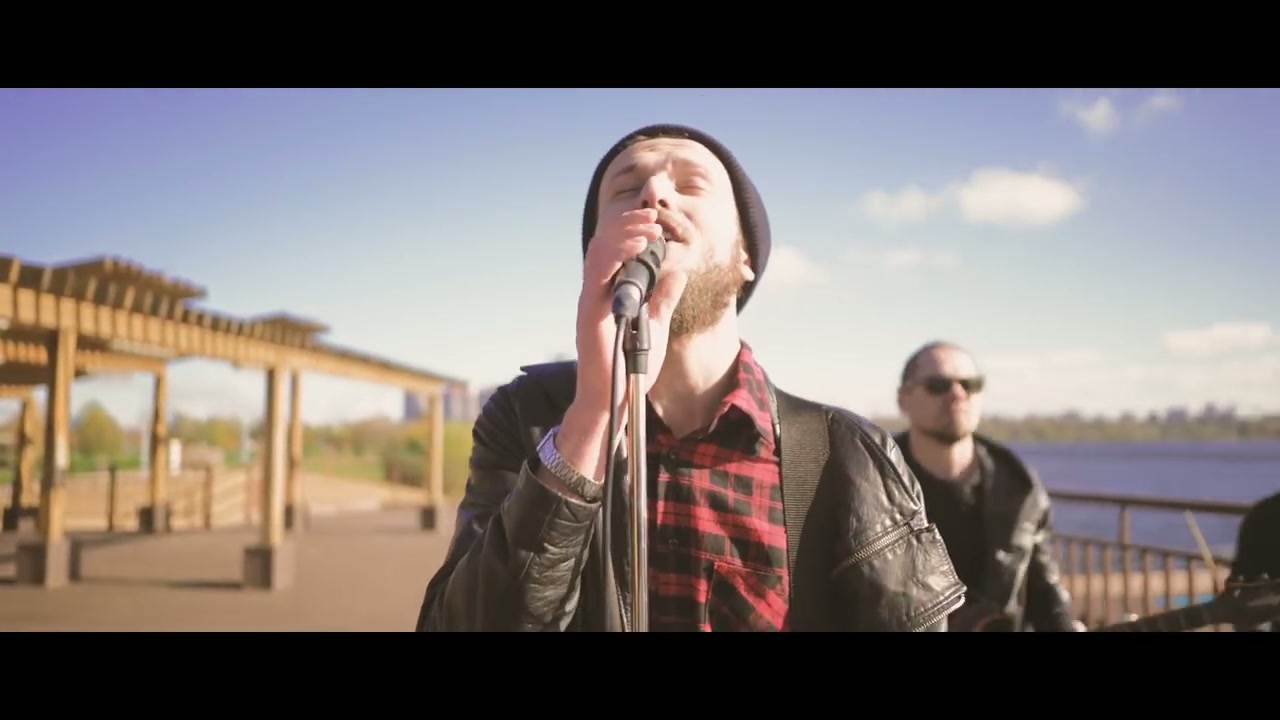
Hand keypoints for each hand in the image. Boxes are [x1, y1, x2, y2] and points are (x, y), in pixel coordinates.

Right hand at [572, 207, 688, 417]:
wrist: (613, 399)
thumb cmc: (630, 367)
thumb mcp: (655, 326)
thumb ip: (664, 300)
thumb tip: (678, 274)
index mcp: (608, 294)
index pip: (612, 249)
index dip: (630, 229)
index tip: (655, 221)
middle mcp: (595, 292)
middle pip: (603, 243)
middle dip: (628, 224)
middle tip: (653, 216)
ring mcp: (590, 301)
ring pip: (598, 252)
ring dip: (624, 234)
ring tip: (650, 228)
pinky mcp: (589, 312)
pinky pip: (598, 274)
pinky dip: (617, 254)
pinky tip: (638, 246)